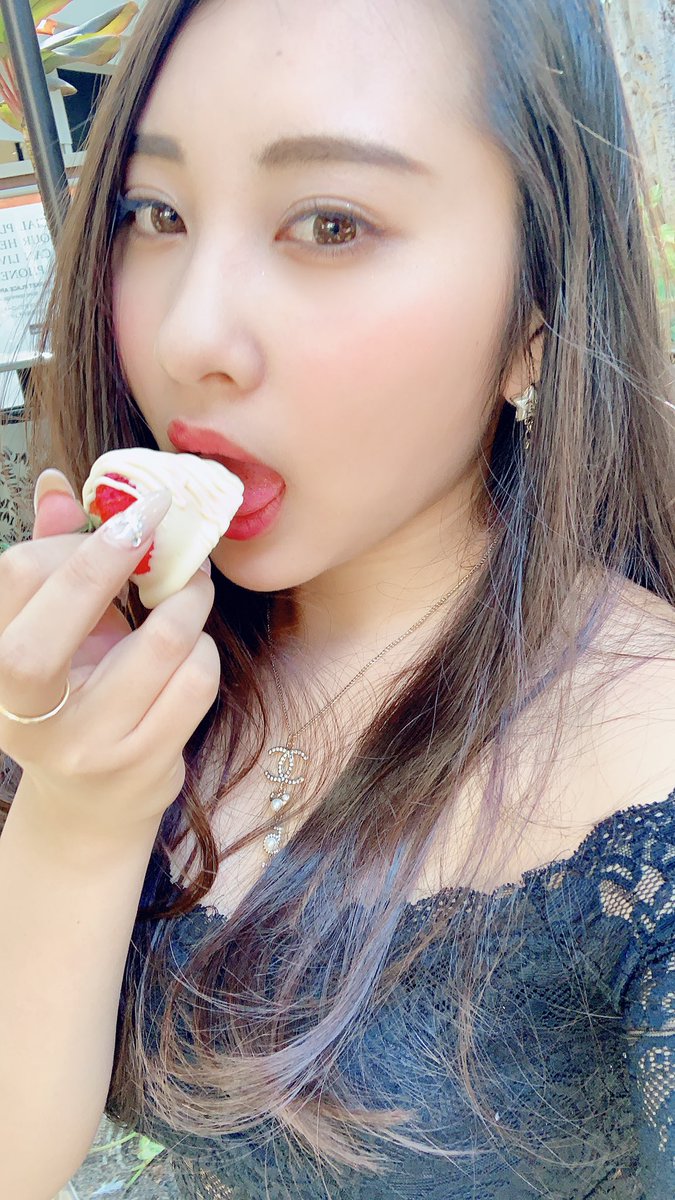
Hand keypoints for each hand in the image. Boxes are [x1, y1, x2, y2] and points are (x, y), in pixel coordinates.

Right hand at [0, 473, 219, 836]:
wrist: (89, 806)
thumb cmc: (70, 698)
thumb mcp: (50, 633)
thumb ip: (52, 558)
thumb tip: (58, 482)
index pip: (18, 575)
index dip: (75, 537)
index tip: (124, 516)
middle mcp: (26, 710)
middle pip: (59, 617)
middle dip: (116, 557)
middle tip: (159, 523)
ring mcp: (86, 744)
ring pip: (158, 647)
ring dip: (186, 602)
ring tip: (191, 587)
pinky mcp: (143, 764)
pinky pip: (194, 684)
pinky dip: (204, 651)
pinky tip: (194, 646)